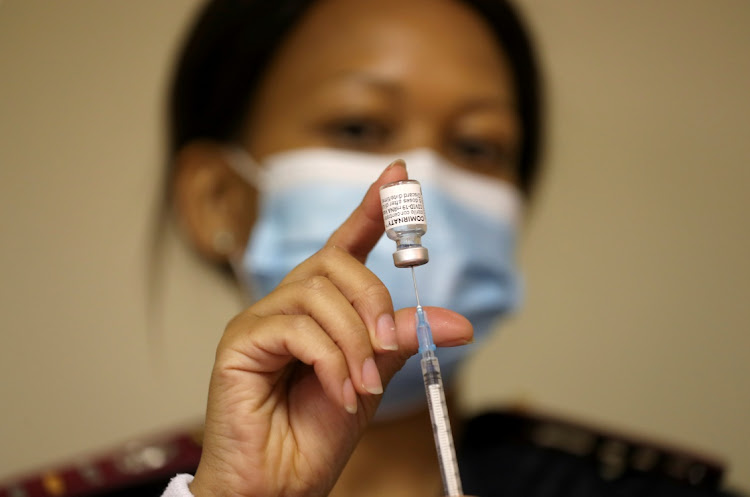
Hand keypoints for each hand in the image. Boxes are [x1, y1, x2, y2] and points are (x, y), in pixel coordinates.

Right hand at [189, 160, 472, 496]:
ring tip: (361, 384)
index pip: (345, 243)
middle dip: (373, 301)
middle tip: (387, 348)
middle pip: (335, 262)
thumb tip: (456, 320)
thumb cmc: (315, 431)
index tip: (397, 175)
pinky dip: (330, 360)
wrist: (278, 482)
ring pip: (318, 294)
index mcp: (321, 307)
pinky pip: (296, 327)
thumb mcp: (372, 377)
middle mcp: (288, 303)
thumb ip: (401, 340)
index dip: (371, 209)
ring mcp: (260, 319)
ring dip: (354, 341)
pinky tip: (338, 391)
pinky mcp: (240, 341)